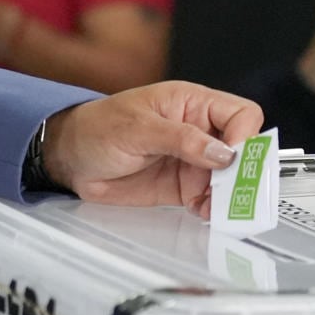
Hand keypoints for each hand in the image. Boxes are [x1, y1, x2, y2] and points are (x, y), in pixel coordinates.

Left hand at [41, 81, 260, 216]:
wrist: (70, 158)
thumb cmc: (95, 128)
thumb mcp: (136, 128)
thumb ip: (181, 139)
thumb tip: (223, 152)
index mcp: (189, 103)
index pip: (240, 114)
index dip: (245, 135)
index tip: (233, 158)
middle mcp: (197, 130)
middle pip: (243, 149)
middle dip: (243, 171)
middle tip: (233, 191)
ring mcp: (192, 160)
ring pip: (231, 178)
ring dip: (230, 194)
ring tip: (217, 206)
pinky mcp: (184, 185)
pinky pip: (212, 197)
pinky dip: (214, 207)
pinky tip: (204, 211)